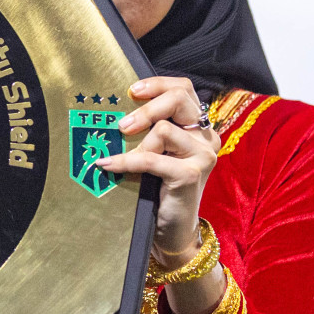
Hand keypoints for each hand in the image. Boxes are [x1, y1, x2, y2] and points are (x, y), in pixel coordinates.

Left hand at [98, 76, 220, 261]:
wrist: (173, 229)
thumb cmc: (159, 187)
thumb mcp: (156, 152)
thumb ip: (148, 131)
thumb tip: (115, 108)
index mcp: (199, 128)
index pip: (184, 89)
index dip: (158, 84)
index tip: (132, 90)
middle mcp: (206, 138)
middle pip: (178, 99)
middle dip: (146, 108)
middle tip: (122, 126)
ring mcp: (202, 155)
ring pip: (163, 129)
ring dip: (137, 144)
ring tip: (123, 159)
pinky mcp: (190, 174)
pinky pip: (150, 158)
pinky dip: (125, 161)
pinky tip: (107, 165)